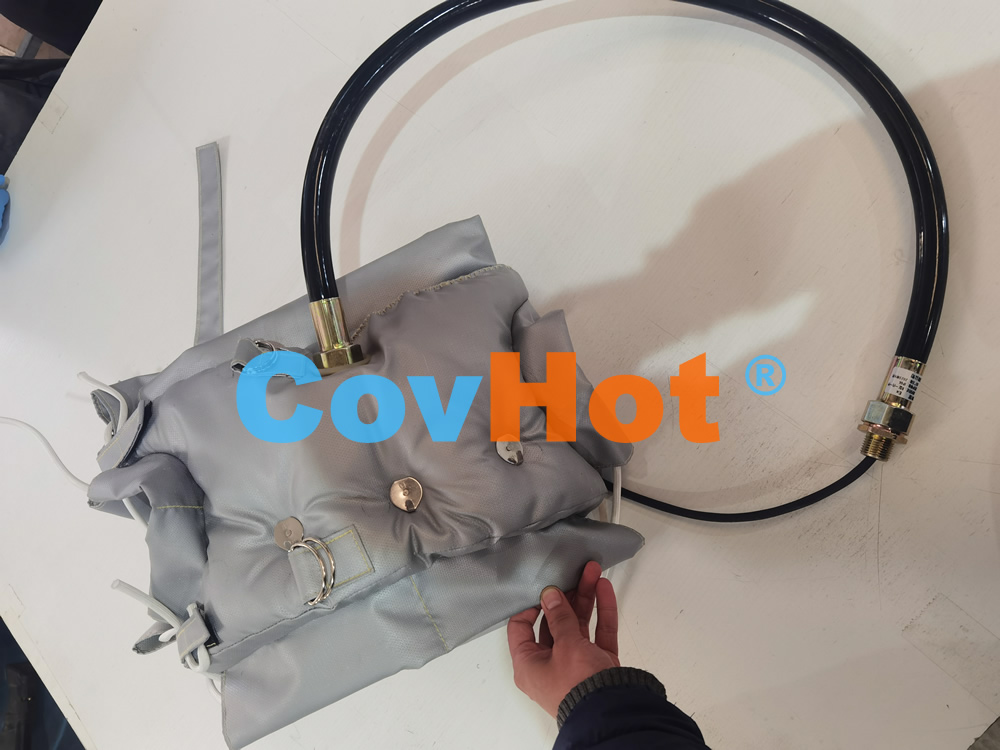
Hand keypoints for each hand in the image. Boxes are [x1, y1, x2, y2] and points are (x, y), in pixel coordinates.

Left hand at [506, 561, 619, 716]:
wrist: (613, 712)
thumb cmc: (578, 686)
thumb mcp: (565, 645)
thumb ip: (559, 616)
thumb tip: (549, 594)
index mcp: (529, 664)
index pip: (521, 628)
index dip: (531, 604)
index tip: (544, 586)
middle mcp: (550, 664)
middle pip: (554, 623)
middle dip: (567, 595)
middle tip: (574, 572)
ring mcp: (576, 664)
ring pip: (579, 624)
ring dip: (586, 598)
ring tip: (593, 572)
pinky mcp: (598, 664)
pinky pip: (598, 633)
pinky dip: (602, 612)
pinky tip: (604, 589)